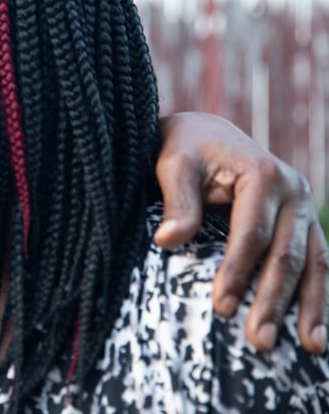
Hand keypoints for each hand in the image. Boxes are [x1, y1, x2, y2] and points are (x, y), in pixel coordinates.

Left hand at [153, 112, 327, 353]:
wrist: (206, 134)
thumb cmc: (185, 150)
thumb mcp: (173, 165)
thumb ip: (176, 202)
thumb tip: (167, 241)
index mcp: (263, 174)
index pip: (251, 234)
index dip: (237, 272)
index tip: (222, 308)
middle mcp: (293, 191)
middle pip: (286, 254)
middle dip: (273, 300)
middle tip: (259, 341)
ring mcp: (305, 208)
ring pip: (313, 263)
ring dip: (309, 307)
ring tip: (308, 347)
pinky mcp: (306, 224)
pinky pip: (318, 263)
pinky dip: (318, 296)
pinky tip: (317, 331)